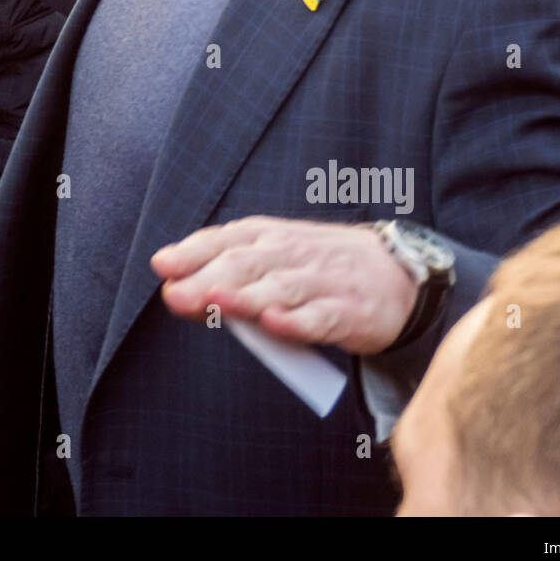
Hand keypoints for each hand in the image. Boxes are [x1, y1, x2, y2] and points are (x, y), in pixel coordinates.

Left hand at [150, 217, 418, 354]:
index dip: (193, 252)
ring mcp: (321, 281)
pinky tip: (274, 324)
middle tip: (176, 296)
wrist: (396, 274)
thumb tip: (177, 289)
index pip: (226, 238)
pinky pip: (319, 317)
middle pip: (246, 264)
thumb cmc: (318, 267)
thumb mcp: (274, 257)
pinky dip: (296, 321)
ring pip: (279, 287)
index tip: (163, 266)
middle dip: (209, 278)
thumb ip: (228, 272)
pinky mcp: (348, 312)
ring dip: (246, 296)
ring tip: (216, 303)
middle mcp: (292, 253)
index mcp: (269, 236)